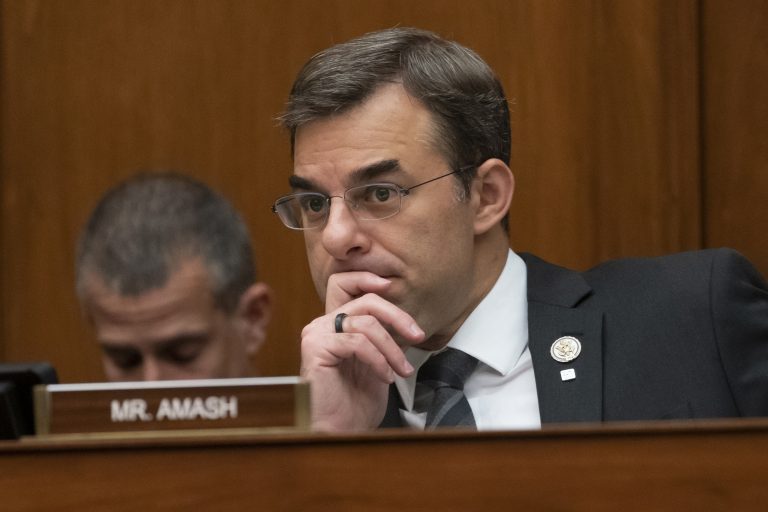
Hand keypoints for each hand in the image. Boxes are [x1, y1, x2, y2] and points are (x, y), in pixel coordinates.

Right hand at [300, 272, 423, 431]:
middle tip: (417, 335)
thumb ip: (382, 336)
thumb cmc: (356, 402)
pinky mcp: (315, 348)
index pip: (344, 283)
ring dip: (392, 348)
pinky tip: (385, 377)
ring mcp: (316, 334)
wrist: (340, 432)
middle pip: (365, 300)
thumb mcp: (378, 361)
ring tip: (401, 370)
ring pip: (366, 323)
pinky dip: (378, 359)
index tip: (392, 287)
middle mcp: (321, 324)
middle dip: (398, 316)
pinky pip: (357, 342)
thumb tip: (405, 319)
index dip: (367, 278)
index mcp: (334, 324)